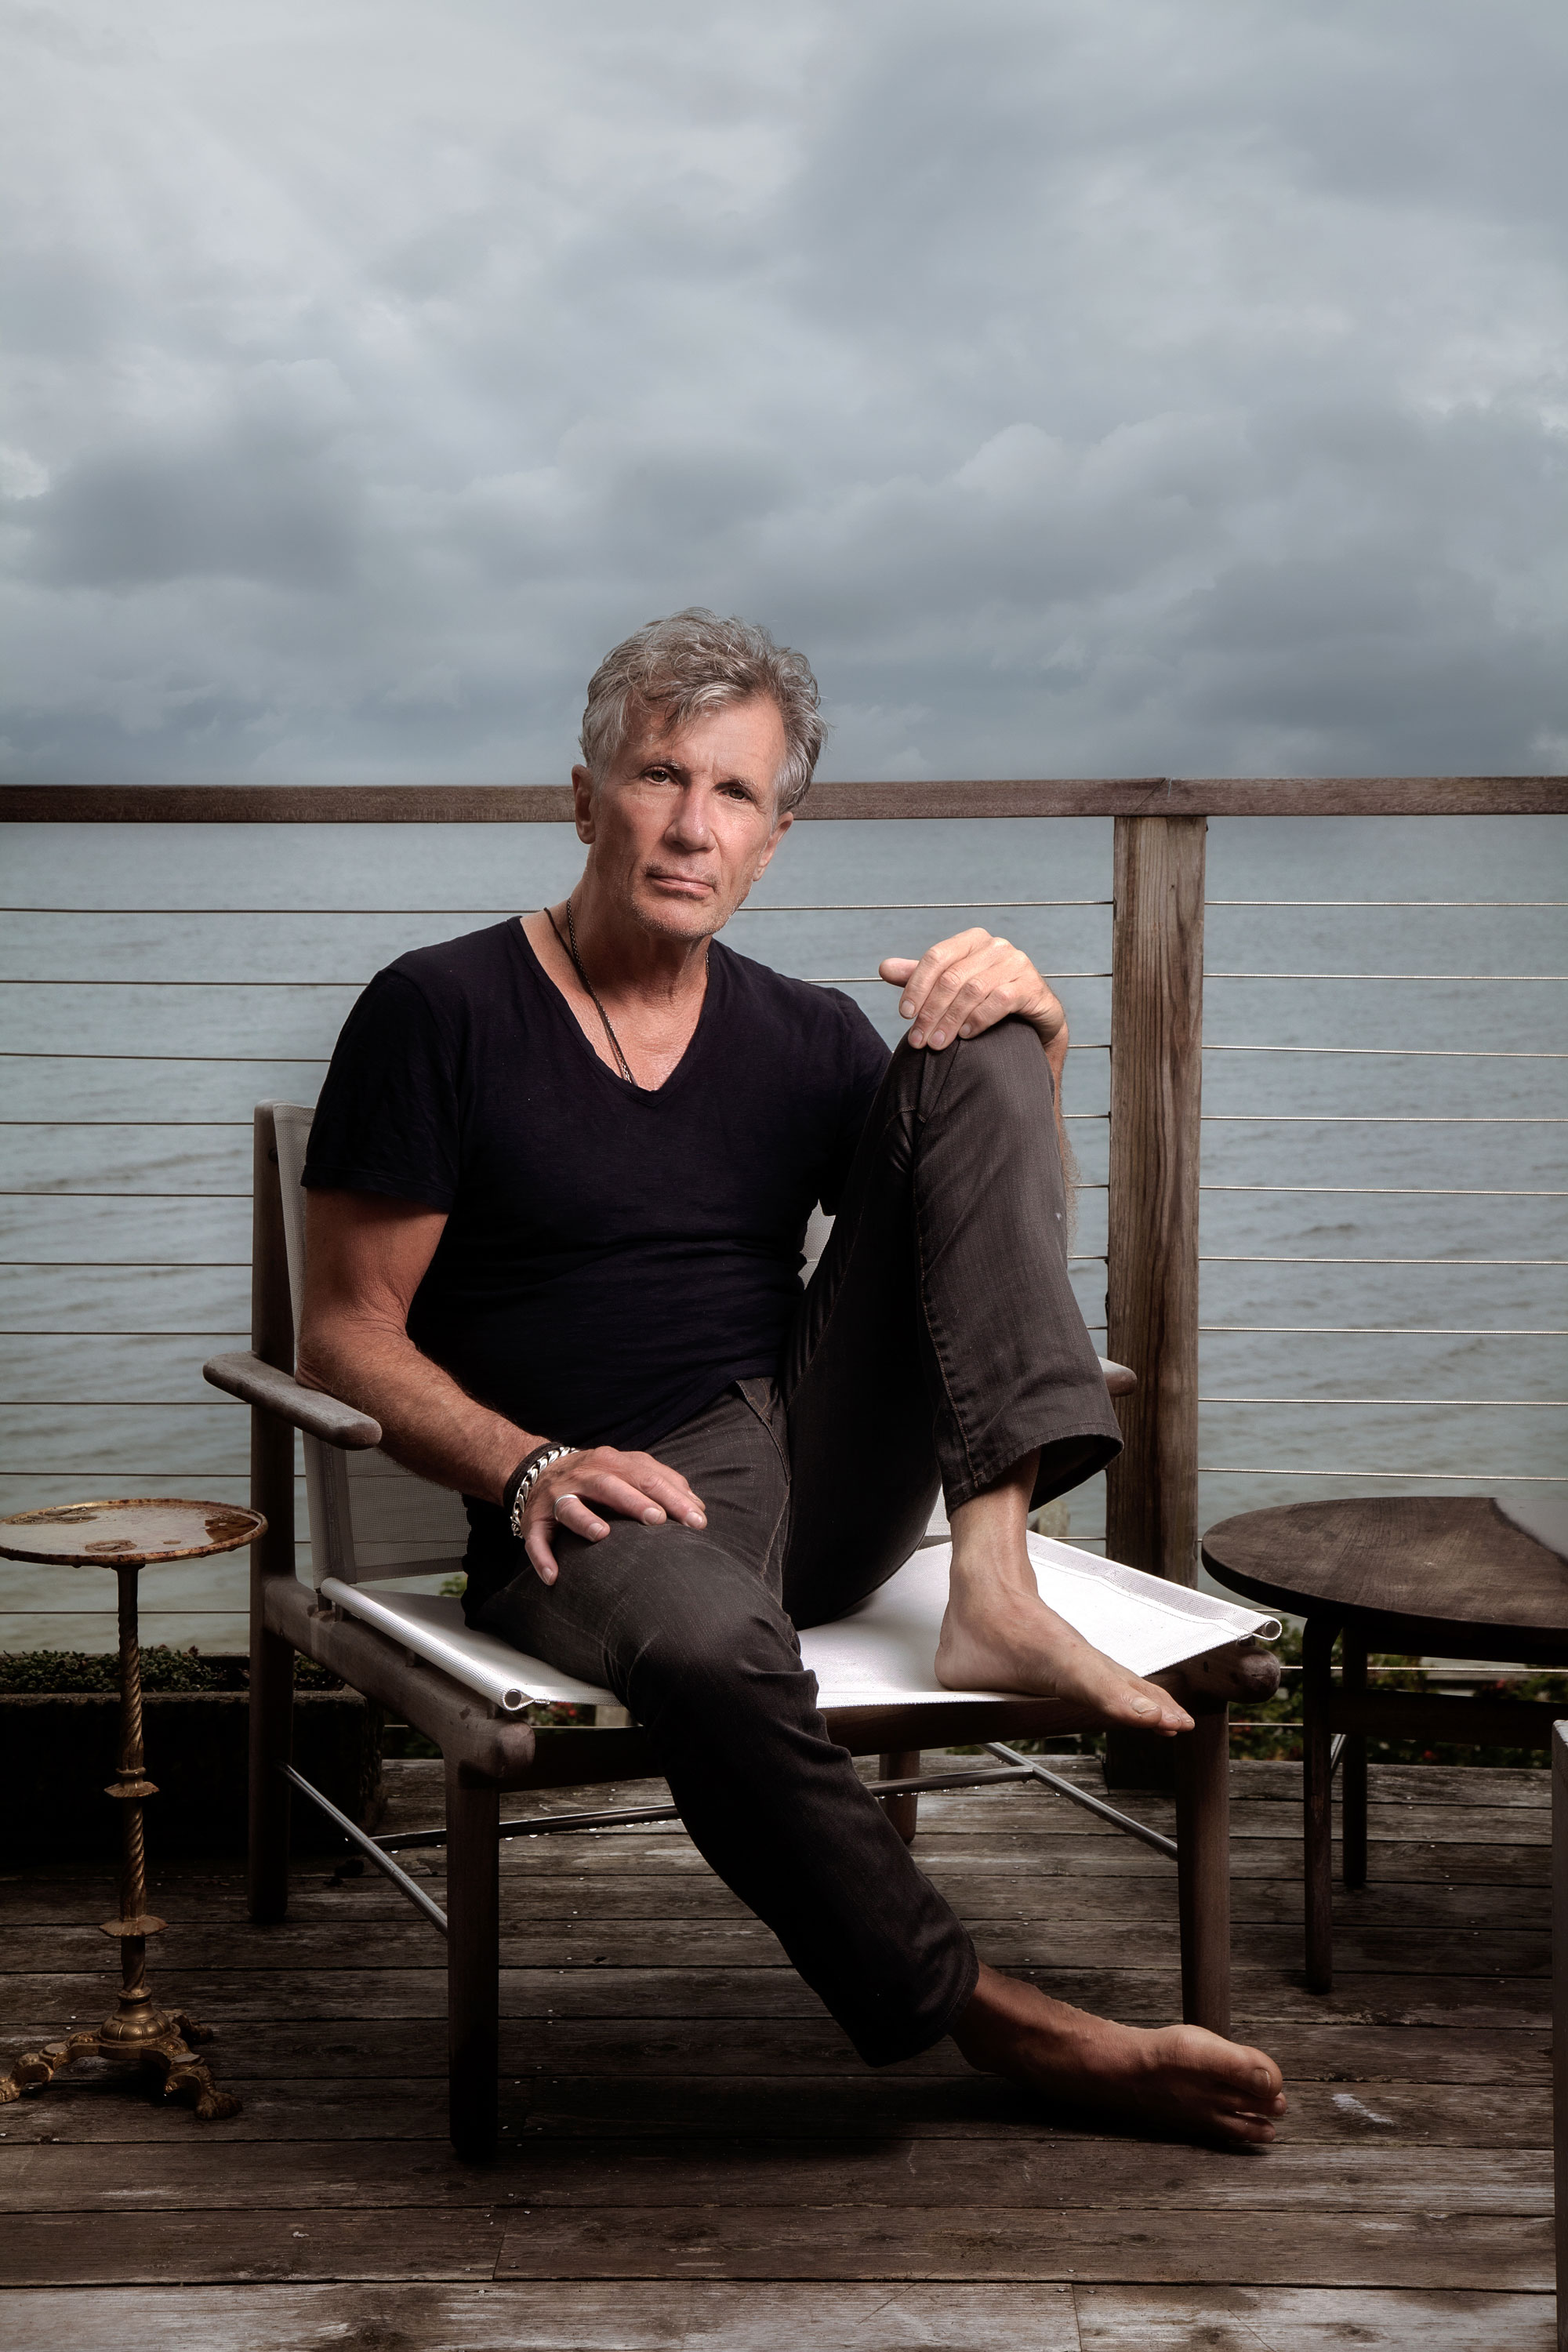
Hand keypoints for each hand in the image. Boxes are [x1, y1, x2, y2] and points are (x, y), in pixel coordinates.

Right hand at [521, 1447, 706, 1584]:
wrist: (539, 1470)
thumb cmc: (597, 1476)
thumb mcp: (628, 1471)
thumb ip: (661, 1483)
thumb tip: (697, 1507)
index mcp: (612, 1463)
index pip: (647, 1477)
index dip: (673, 1497)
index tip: (697, 1520)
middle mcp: (585, 1475)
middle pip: (611, 1485)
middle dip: (635, 1502)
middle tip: (659, 1520)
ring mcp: (557, 1496)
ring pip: (570, 1506)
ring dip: (586, 1520)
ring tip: (603, 1535)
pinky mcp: (535, 1519)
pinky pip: (536, 1538)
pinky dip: (542, 1557)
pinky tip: (553, 1576)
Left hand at [880, 929, 1066, 1073]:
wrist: (1034, 1018)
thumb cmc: (987, 998)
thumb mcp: (951, 985)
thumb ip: (921, 977)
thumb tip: (884, 968)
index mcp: (972, 940)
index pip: (936, 957)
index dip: (916, 986)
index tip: (905, 1015)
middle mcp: (995, 946)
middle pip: (952, 978)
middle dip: (931, 1012)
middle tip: (918, 1040)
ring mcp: (1016, 964)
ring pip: (973, 990)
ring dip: (951, 1021)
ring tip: (937, 1044)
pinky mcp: (1032, 986)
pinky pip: (1000, 1001)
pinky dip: (979, 1019)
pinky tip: (966, 1036)